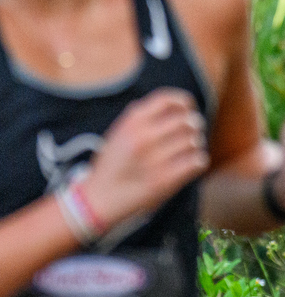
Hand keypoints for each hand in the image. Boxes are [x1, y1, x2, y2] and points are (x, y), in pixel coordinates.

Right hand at [77, 88, 208, 228]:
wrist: (99, 197)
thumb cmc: (112, 164)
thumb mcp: (118, 134)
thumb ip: (141, 118)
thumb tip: (173, 104)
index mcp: (131, 122)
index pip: (167, 99)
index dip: (184, 102)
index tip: (187, 109)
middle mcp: (143, 137)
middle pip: (187, 120)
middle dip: (193, 126)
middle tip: (190, 133)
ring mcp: (154, 159)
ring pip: (194, 141)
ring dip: (194, 146)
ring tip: (185, 151)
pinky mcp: (165, 180)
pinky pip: (197, 161)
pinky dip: (197, 162)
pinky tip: (187, 165)